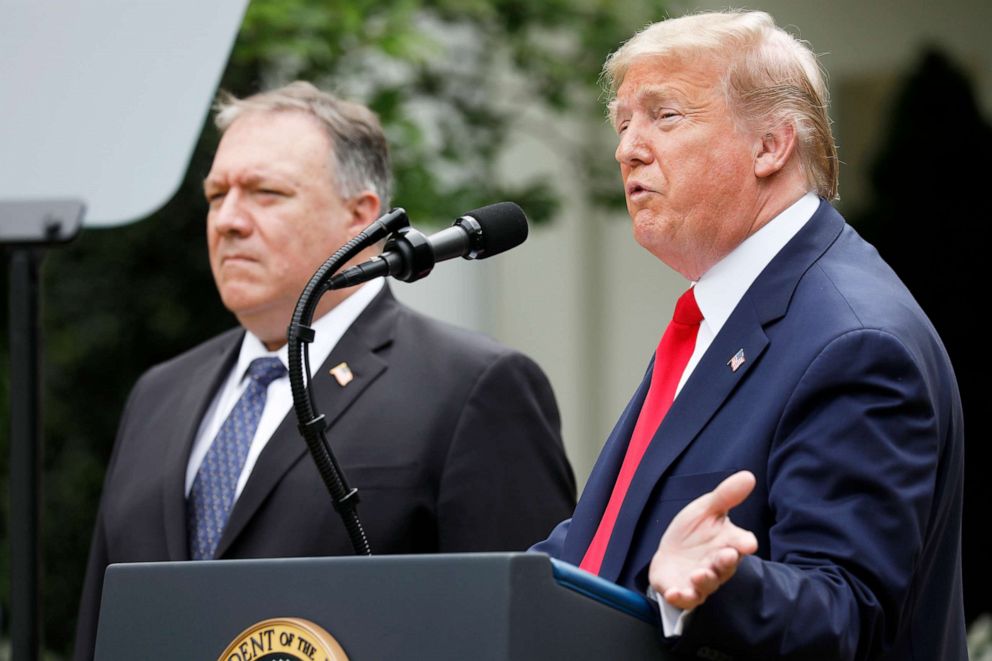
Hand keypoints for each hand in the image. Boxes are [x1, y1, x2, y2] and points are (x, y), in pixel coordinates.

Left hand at [649, 470, 758, 610]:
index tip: (747, 543)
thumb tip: (748, 475)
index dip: (744, 543)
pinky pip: (685, 598)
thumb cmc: (693, 533)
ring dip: (704, 580)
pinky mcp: (683, 591)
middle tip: (725, 555)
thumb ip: (725, 496)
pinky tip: (673, 592)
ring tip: (698, 574)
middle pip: (726, 566)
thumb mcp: (706, 509)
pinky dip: (680, 597)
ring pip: (707, 584)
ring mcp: (701, 581)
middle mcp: (717, 565)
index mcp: (727, 543)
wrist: (669, 555)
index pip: (741, 543)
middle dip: (726, 562)